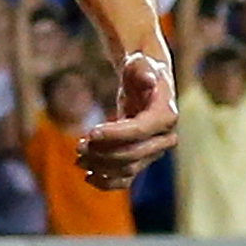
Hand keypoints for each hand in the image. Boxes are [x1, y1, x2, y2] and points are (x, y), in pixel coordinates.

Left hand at [78, 51, 177, 188]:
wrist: (145, 81)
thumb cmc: (141, 69)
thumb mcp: (140, 63)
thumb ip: (143, 70)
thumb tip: (148, 80)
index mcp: (166, 114)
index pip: (140, 131)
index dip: (115, 134)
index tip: (91, 132)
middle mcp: (165, 137)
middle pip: (133, 154)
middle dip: (104, 153)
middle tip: (79, 147)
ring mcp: (154, 151)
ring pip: (128, 169)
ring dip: (101, 167)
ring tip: (78, 158)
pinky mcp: (142, 159)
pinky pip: (127, 178)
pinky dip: (108, 182)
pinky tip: (88, 177)